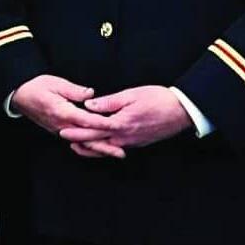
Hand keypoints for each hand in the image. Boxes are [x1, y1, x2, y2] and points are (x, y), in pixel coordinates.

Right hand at [12, 74, 116, 155]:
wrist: (20, 96)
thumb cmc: (37, 87)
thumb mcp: (56, 83)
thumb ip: (74, 90)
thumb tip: (91, 94)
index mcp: (62, 112)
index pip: (86, 120)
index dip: (102, 124)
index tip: (116, 127)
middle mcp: (62, 125)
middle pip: (87, 139)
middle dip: (104, 146)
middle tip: (121, 153)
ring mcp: (60, 131)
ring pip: (83, 144)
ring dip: (100, 150)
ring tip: (116, 154)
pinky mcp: (60, 132)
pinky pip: (77, 142)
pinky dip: (90, 148)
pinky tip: (101, 150)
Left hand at [75, 86, 194, 151]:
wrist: (182, 111)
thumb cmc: (158, 99)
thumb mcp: (131, 95)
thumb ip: (108, 102)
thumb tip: (89, 105)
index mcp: (120, 123)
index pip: (92, 128)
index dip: (76, 129)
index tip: (62, 129)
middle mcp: (124, 137)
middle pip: (96, 141)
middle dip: (78, 140)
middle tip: (63, 138)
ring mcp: (131, 143)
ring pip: (105, 149)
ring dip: (90, 148)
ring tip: (75, 146)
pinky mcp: (138, 144)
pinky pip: (116, 149)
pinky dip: (104, 150)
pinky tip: (98, 147)